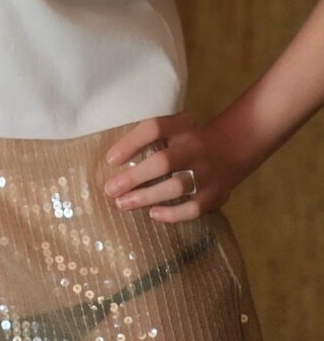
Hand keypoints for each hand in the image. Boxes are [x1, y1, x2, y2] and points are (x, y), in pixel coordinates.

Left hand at [102, 110, 247, 223]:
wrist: (231, 148)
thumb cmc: (187, 140)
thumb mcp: (173, 128)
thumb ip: (150, 139)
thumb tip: (113, 161)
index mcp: (182, 125)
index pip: (154, 128)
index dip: (130, 143)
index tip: (110, 160)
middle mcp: (196, 147)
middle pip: (163, 161)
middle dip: (134, 177)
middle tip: (110, 189)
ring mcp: (208, 171)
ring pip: (177, 186)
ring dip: (147, 197)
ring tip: (123, 204)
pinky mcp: (217, 194)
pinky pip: (194, 208)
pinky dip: (172, 213)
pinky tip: (153, 214)